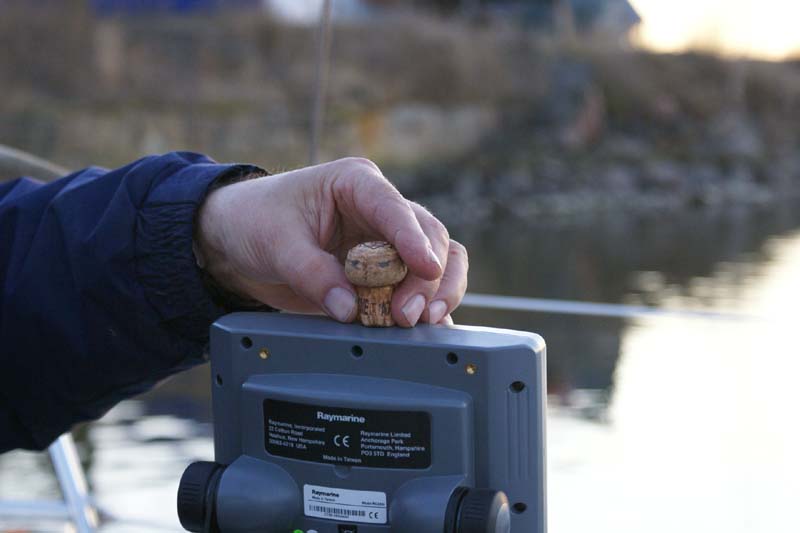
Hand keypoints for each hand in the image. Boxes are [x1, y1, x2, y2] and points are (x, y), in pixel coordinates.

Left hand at [196, 157, 466, 326]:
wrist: (237, 239)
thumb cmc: (256, 221)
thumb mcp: (277, 244)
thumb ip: (312, 274)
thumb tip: (350, 310)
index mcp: (357, 184)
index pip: (395, 208)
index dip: (414, 239)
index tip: (425, 268)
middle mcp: (382, 210)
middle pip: (431, 236)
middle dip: (426, 277)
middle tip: (407, 314)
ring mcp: (388, 242)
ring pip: (440, 259)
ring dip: (437, 292)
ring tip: (422, 323)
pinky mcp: (386, 272)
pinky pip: (421, 287)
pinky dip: (428, 306)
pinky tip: (428, 330)